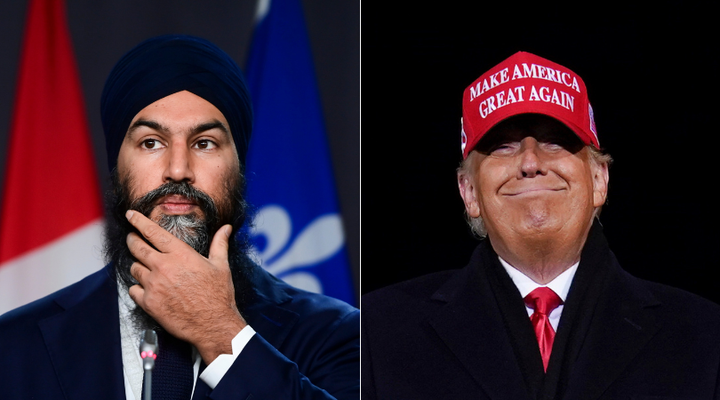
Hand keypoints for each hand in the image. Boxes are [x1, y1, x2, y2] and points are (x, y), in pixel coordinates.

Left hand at [125, 210, 246, 362]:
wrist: (213, 324)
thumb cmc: (218, 296)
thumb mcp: (221, 266)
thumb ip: (219, 244)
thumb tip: (225, 228)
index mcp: (180, 255)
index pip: (153, 232)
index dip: (139, 221)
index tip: (131, 215)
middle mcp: (163, 267)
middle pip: (137, 247)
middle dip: (132, 240)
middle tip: (132, 238)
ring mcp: (154, 286)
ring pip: (134, 268)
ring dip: (137, 266)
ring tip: (145, 267)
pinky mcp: (149, 303)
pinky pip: (133, 290)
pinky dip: (137, 288)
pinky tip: (146, 288)